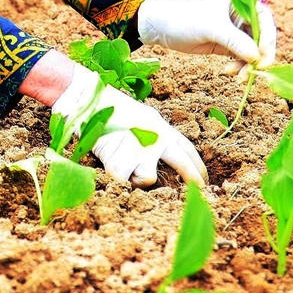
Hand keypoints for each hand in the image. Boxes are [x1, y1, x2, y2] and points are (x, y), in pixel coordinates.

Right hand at [51, 64, 206, 186]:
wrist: (88, 99)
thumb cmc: (109, 106)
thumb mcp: (140, 116)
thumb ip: (153, 133)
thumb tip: (162, 151)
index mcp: (161, 127)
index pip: (187, 150)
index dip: (197, 167)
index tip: (203, 180)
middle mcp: (156, 139)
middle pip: (183, 166)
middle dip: (193, 181)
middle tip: (198, 194)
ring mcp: (139, 151)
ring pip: (149, 179)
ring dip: (139, 179)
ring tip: (128, 171)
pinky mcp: (120, 161)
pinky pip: (123, 181)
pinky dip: (117, 178)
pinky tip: (111, 167)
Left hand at [136, 0, 276, 68]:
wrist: (160, 26)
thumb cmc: (184, 18)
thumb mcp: (211, 27)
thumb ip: (235, 40)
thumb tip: (256, 57)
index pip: (264, 17)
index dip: (268, 37)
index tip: (262, 54)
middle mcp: (241, 14)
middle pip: (261, 36)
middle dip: (259, 55)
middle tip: (256, 71)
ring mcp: (234, 30)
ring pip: (252, 49)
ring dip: (248, 64)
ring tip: (238, 77)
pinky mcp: (226, 44)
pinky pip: (241, 57)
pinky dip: (239, 66)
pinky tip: (229, 72)